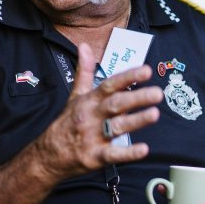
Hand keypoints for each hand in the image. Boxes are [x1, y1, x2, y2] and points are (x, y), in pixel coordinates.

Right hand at [37, 43, 162, 178]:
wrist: (47, 155)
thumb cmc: (67, 122)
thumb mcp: (75, 95)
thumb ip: (85, 71)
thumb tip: (84, 46)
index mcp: (89, 100)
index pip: (110, 85)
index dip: (128, 77)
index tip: (147, 71)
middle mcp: (91, 116)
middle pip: (115, 104)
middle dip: (137, 98)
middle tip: (157, 93)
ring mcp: (93, 136)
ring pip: (117, 127)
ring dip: (136, 121)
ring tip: (154, 114)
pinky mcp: (95, 156)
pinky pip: (113, 154)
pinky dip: (128, 153)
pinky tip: (144, 149)